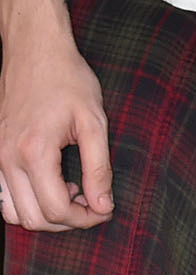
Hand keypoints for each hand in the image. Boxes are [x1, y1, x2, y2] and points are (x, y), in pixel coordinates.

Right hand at [0, 26, 112, 231]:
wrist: (35, 53)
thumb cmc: (68, 81)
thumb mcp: (94, 122)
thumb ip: (99, 168)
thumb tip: (104, 206)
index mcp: (34, 153)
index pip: (57, 209)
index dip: (86, 218)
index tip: (106, 210)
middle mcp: (6, 161)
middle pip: (33, 219)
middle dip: (67, 221)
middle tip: (94, 205)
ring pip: (13, 214)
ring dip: (45, 214)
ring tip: (74, 192)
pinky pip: (4, 196)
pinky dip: (27, 203)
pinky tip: (53, 183)